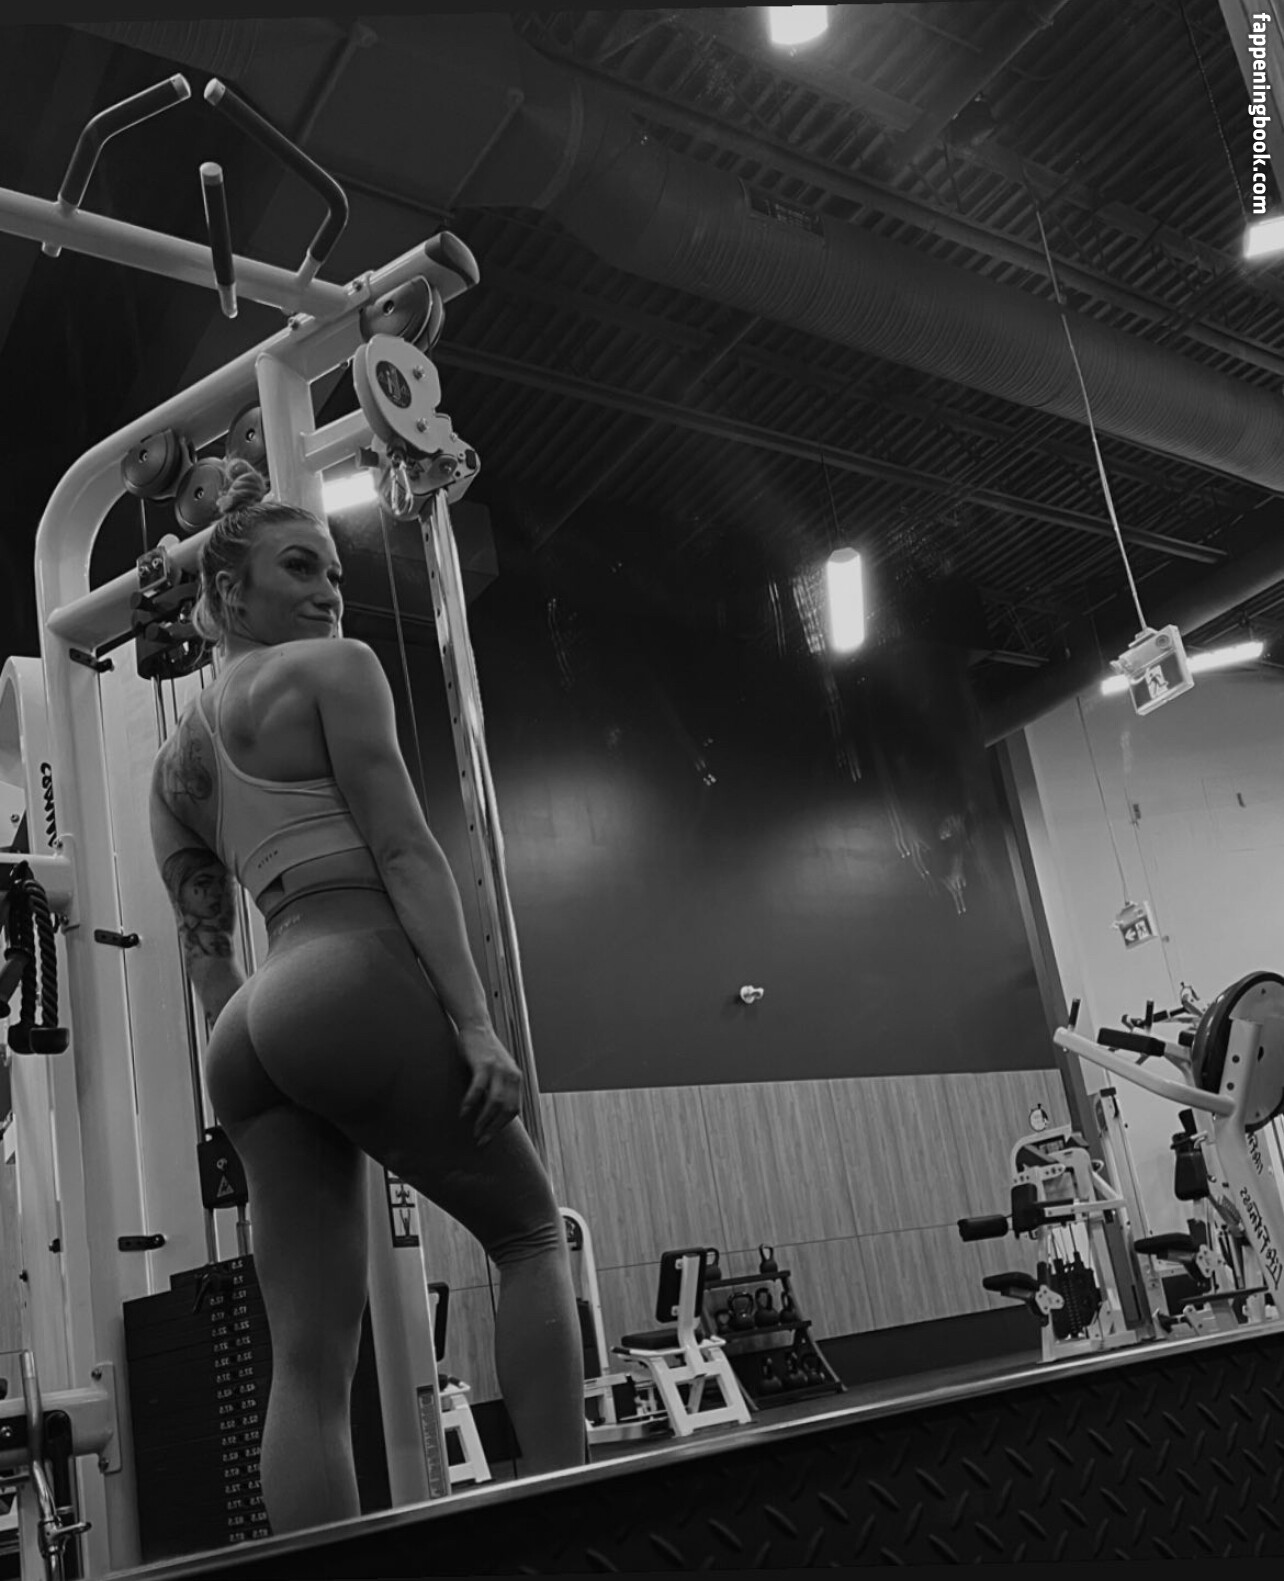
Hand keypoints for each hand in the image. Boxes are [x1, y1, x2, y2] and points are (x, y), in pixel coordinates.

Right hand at [456, 1023, 523, 1147]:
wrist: (476, 1026)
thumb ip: (499, 1088)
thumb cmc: (483, 1051)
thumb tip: (492, 1113)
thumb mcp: (498, 1070)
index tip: (490, 1137)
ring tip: (474, 1131)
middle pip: (508, 1110)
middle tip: (481, 1140)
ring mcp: (498, 1069)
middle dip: (495, 1128)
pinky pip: (478, 1089)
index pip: (515, 1109)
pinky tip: (463, 1113)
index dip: (503, 1126)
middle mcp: (511, 1075)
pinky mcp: (484, 1064)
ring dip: (484, 1120)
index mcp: (516, 1078)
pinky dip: (470, 1104)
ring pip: (495, 1103)